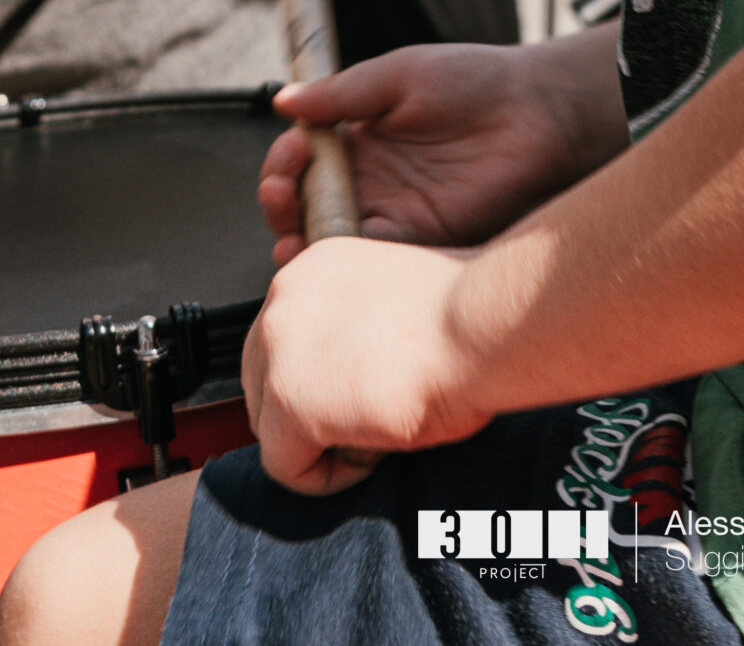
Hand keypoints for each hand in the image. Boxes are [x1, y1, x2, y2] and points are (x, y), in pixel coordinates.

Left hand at [243, 236, 486, 494]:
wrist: (479, 324)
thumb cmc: (462, 314)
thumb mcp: (392, 302)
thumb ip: (353, 327)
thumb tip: (344, 373)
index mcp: (313, 267)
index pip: (284, 341)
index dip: (322, 379)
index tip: (358, 391)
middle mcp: (284, 298)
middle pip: (264, 383)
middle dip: (309, 413)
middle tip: (366, 417)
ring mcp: (279, 350)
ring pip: (272, 428)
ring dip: (321, 442)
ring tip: (378, 429)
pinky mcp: (288, 404)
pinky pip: (286, 468)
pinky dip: (327, 477)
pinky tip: (373, 452)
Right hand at [258, 39, 620, 261]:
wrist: (539, 111)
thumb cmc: (478, 81)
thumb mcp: (401, 74)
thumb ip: (343, 93)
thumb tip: (284, 100)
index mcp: (362, 137)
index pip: (304, 159)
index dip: (286, 159)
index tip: (294, 147)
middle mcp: (372, 179)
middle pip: (306, 203)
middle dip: (280, 201)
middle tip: (282, 187)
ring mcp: (395, 212)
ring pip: (330, 238)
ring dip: (300, 238)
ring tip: (292, 230)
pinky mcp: (422, 241)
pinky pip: (373, 259)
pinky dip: (346, 261)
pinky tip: (334, 249)